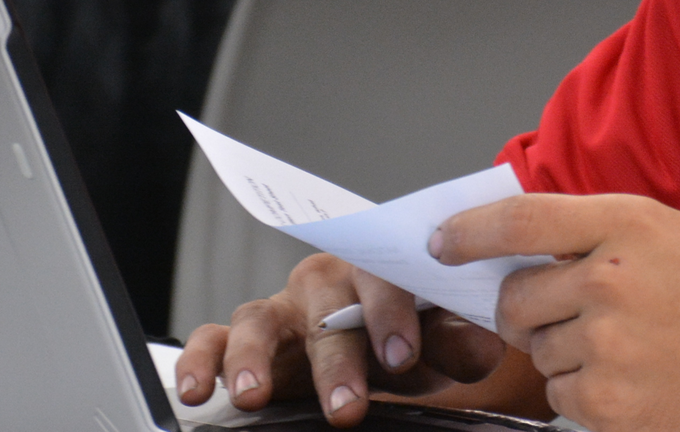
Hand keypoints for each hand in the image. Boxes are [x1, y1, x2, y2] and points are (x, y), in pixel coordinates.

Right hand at [175, 253, 505, 426]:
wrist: (370, 340)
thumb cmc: (400, 337)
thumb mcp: (434, 343)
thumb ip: (457, 341)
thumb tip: (484, 340)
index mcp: (375, 273)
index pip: (384, 281)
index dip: (392, 315)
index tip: (403, 356)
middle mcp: (322, 285)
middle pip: (324, 312)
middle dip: (336, 362)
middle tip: (347, 407)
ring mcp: (279, 310)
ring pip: (258, 320)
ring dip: (254, 359)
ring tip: (255, 396)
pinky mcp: (241, 338)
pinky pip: (211, 338)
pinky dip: (201, 359)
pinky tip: (196, 389)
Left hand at [431, 193, 679, 431]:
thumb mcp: (668, 236)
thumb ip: (598, 231)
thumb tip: (520, 244)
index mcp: (627, 223)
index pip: (522, 218)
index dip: (471, 231)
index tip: (441, 244)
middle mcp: (610, 278)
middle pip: (514, 296)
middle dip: (526, 312)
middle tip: (572, 318)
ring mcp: (605, 342)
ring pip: (537, 349)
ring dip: (564, 354)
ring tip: (626, 351)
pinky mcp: (604, 399)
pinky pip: (557, 394)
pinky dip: (582, 393)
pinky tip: (630, 383)